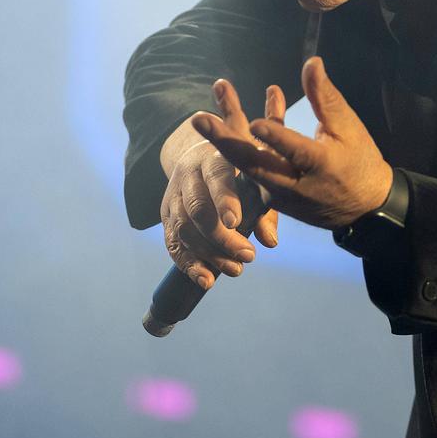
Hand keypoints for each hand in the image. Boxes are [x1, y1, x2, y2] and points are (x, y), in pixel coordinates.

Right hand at [157, 80, 283, 288]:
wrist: (199, 157)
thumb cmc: (238, 172)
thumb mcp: (255, 181)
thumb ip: (265, 209)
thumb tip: (270, 242)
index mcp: (213, 159)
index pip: (216, 178)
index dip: (224, 200)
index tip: (235, 223)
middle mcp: (188, 176)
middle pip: (197, 209)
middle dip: (221, 238)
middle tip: (248, 257)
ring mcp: (173, 197)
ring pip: (183, 229)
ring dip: (209, 255)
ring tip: (236, 270)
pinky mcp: (166, 217)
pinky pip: (172, 243)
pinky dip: (188, 265)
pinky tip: (206, 280)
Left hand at [194, 56, 392, 230]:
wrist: (363, 207)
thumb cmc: (359, 159)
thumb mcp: (348, 128)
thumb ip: (325, 97)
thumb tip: (311, 62)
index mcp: (322, 167)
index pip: (295, 152)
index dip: (276, 138)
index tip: (256, 123)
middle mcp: (296, 186)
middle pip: (255, 164)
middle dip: (224, 141)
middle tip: (198, 119)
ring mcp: (281, 197)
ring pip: (246, 168)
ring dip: (223, 141)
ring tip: (201, 117)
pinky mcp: (272, 200)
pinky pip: (251, 171)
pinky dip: (236, 148)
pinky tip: (223, 120)